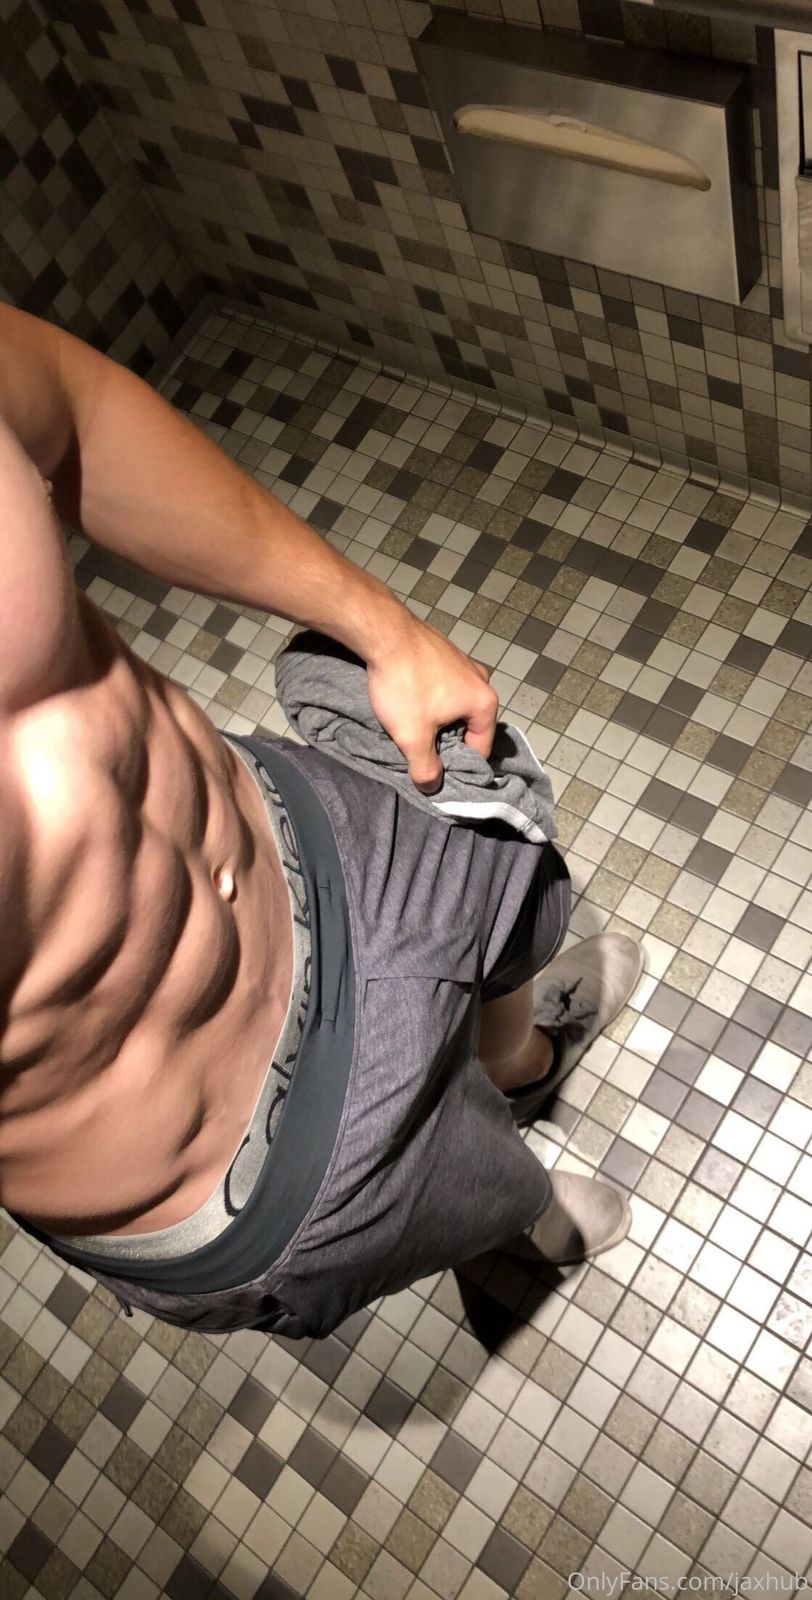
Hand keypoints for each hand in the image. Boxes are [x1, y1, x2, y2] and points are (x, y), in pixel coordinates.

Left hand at [366, 613, 498, 794]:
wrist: (383, 631)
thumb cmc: (405, 686)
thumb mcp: (412, 737)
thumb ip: (425, 767)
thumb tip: (431, 787)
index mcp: (485, 702)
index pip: (480, 748)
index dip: (456, 765)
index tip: (433, 768)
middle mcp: (482, 679)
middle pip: (468, 725)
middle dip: (445, 739)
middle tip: (418, 745)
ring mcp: (464, 661)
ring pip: (454, 704)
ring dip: (435, 717)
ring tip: (410, 721)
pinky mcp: (444, 650)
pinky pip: (443, 684)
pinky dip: (429, 696)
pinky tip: (408, 696)